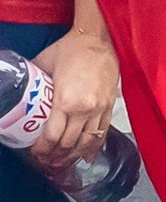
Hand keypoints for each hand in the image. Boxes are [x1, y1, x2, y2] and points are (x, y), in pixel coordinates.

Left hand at [28, 31, 118, 171]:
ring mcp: (100, 108)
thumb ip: (35, 85)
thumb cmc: (70, 50)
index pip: (52, 136)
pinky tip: (88, 156)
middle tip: (46, 160)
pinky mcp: (110, 105)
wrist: (98, 40)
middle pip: (69, 143)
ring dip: (74, 155)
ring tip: (63, 161)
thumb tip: (18, 94)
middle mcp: (85, 109)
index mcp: (66, 101)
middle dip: (55, 155)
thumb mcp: (43, 65)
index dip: (42, 149)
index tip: (35, 153)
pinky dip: (95, 147)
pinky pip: (103, 132)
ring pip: (87, 142)